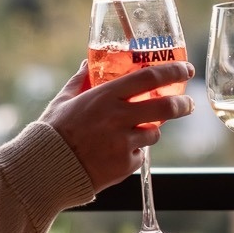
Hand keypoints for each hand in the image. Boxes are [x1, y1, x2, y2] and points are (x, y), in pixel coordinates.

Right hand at [40, 61, 194, 191]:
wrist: (46, 170)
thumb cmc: (53, 132)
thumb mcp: (64, 100)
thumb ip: (80, 80)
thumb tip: (88, 62)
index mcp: (105, 96)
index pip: (149, 78)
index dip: (172, 71)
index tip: (186, 69)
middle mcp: (119, 118)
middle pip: (165, 107)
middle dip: (182, 104)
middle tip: (187, 104)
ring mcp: (124, 143)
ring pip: (154, 134)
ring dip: (149, 132)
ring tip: (130, 134)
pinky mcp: (125, 165)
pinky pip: (139, 156)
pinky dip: (133, 153)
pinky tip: (113, 153)